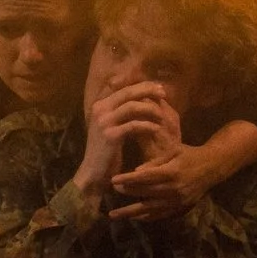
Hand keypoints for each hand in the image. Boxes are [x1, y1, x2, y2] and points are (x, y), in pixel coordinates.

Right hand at [73, 83, 179, 198]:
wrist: (93, 172)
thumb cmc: (105, 151)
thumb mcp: (111, 127)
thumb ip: (121, 112)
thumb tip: (141, 98)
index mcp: (100, 105)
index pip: (123, 88)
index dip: (141, 85)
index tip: (157, 87)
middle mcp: (100, 109)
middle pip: (128, 92)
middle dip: (148, 90)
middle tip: (163, 93)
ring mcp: (104, 121)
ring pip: (132, 106)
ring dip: (150, 109)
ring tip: (162, 114)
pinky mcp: (110, 135)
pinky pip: (133, 125)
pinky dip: (147, 126)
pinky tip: (157, 129)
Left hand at [111, 137, 230, 221]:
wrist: (213, 167)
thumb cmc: (190, 154)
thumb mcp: (173, 151)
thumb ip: (155, 161)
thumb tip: (136, 172)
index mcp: (172, 172)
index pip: (145, 177)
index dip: (128, 180)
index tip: (113, 180)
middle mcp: (174, 189)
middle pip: (146, 193)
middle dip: (127, 193)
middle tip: (112, 191)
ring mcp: (178, 201)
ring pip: (150, 208)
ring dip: (131, 212)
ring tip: (115, 214)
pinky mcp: (181, 208)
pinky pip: (161, 215)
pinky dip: (147, 217)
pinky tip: (135, 218)